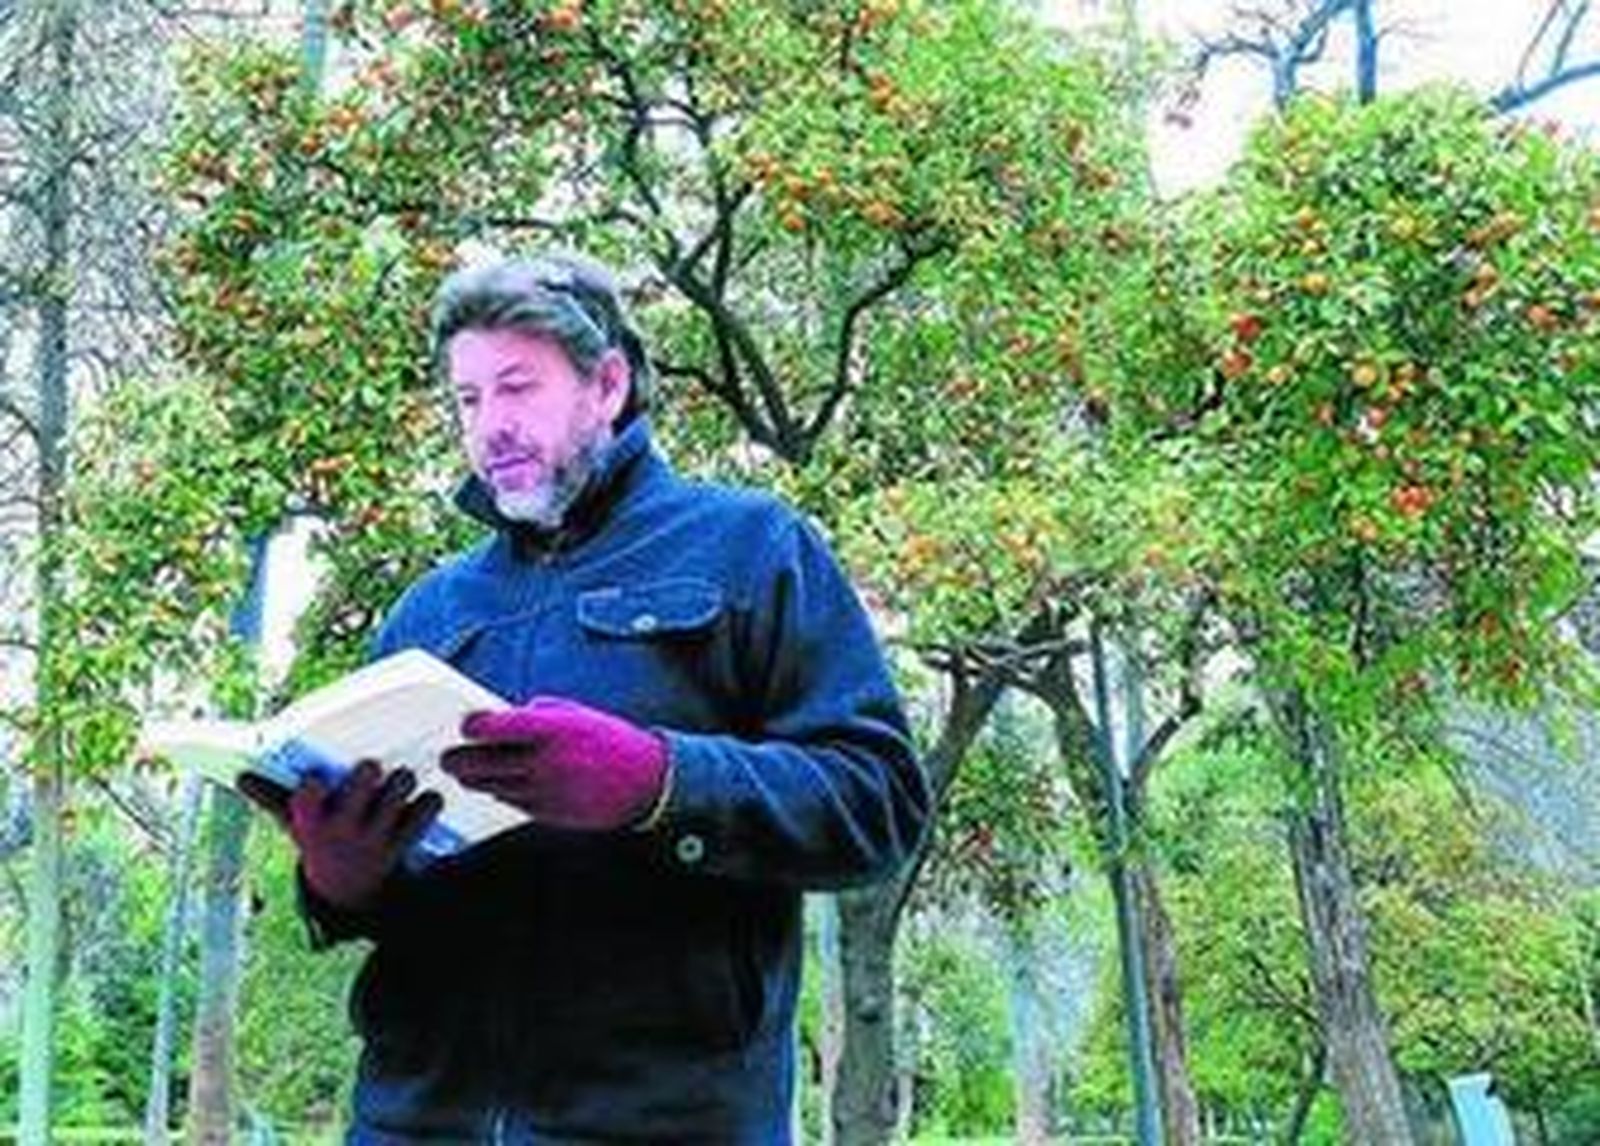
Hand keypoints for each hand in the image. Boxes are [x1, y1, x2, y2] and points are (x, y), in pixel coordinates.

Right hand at [237, 760, 441, 911]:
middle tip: (370, 768)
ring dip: (401, 780)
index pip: (306, 797)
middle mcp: (342, 829)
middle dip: (368, 770)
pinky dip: (428, 802)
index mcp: (310, 823)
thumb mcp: (293, 824)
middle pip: (362, 782)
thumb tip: (240, 775)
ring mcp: (375, 837)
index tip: (315, 778)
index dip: (313, 786)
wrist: (349, 893)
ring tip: (398, 781)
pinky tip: (421, 802)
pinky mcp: (404, 842)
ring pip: (398, 787)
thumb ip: (271, 796)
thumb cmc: (320, 841)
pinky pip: (426, 810)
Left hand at [441, 697, 668, 830]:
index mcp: (551, 729)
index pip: (494, 727)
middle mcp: (543, 761)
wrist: (644, 782)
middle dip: (457, 761)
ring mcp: (544, 790)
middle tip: (447, 757)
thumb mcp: (576, 715)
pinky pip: (511, 802)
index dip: (472, 727)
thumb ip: (538, 715)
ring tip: (467, 772)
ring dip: (475, 780)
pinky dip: (502, 793)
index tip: (464, 725)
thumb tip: (505, 719)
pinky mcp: (547, 813)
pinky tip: (500, 785)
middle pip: (481, 764)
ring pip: (491, 786)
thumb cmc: (610, 742)